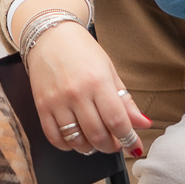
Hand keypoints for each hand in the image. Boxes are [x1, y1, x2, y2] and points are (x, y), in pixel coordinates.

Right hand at [25, 23, 151, 156]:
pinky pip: (54, 137)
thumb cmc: (81, 50)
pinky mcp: (41, 106)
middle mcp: (77, 93)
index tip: (134, 145)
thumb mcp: (109, 70)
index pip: (117, 121)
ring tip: (95, 140)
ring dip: (91, 148)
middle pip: (98, 135)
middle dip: (111, 146)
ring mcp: (57, 101)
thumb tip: (143, 124)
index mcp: (98, 82)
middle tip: (115, 143)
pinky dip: (67, 146)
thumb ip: (125, 101)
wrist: (49, 35)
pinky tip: (75, 139)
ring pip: (77, 140)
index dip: (129, 139)